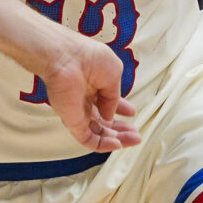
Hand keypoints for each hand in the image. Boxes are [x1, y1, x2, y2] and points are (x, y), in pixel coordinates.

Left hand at [39, 32, 139, 152]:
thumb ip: (114, 97)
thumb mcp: (114, 72)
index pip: (107, 102)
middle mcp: (85, 100)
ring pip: (98, 133)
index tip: (132, 113)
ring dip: (117, 139)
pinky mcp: (72, 122)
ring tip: (134, 140)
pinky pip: (87, 139)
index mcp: (94, 85)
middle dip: (121, 128)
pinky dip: (103, 145)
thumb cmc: (87, 57)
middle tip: (136, 134)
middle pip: (104, 121)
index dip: (121, 109)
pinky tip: (117, 144)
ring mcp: (78, 112)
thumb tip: (111, 114)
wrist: (66, 59)